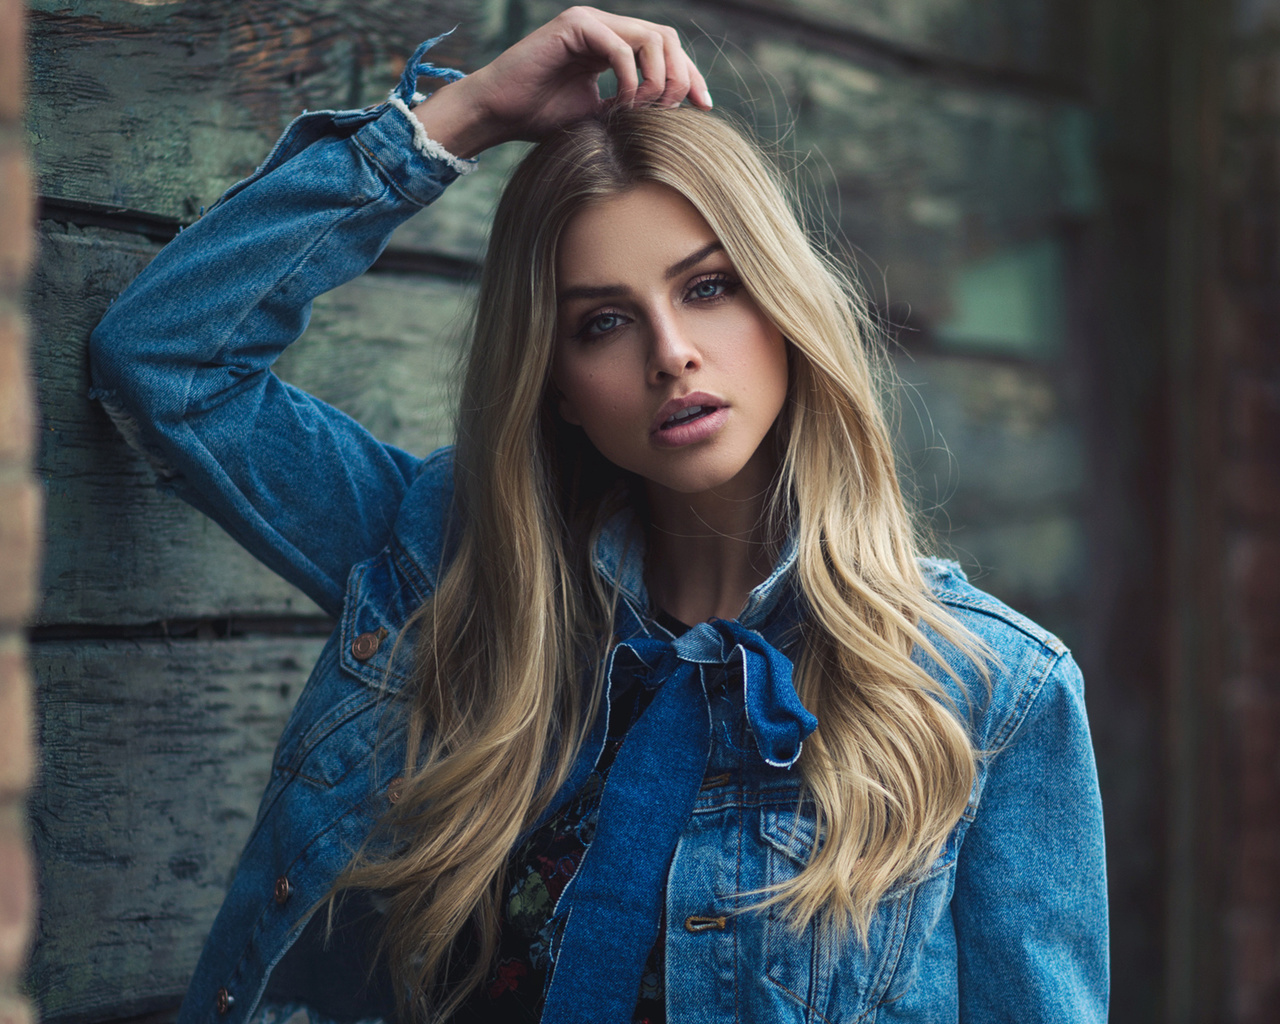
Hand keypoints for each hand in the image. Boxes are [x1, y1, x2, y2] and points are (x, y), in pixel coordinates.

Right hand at [412, 6, 711, 158]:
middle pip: (667, 38)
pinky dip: (630, 77)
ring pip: (652, 37)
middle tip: (674, 110)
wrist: (499, 114)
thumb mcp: (599, 116)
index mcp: (613, 45)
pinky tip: (623, 103)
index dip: (689, 76)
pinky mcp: (575, 26)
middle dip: (681, 75)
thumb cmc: (540, 118)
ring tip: (645, 108)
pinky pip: (621, 46)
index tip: (704, 107)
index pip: (666, 50)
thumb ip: (631, 107)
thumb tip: (671, 118)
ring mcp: (591, 23)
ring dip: (658, 77)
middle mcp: (605, 28)